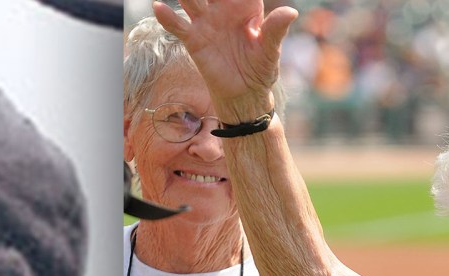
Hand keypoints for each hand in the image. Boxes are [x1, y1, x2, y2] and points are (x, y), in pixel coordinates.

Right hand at [151, 0, 296, 116]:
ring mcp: (206, 23)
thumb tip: (291, 12)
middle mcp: (223, 10)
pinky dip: (167, 17)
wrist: (244, 94)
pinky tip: (158, 6)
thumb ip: (276, 29)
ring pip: (191, 0)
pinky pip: (178, 26)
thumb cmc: (260, 70)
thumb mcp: (270, 50)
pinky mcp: (194, 40)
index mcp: (246, 6)